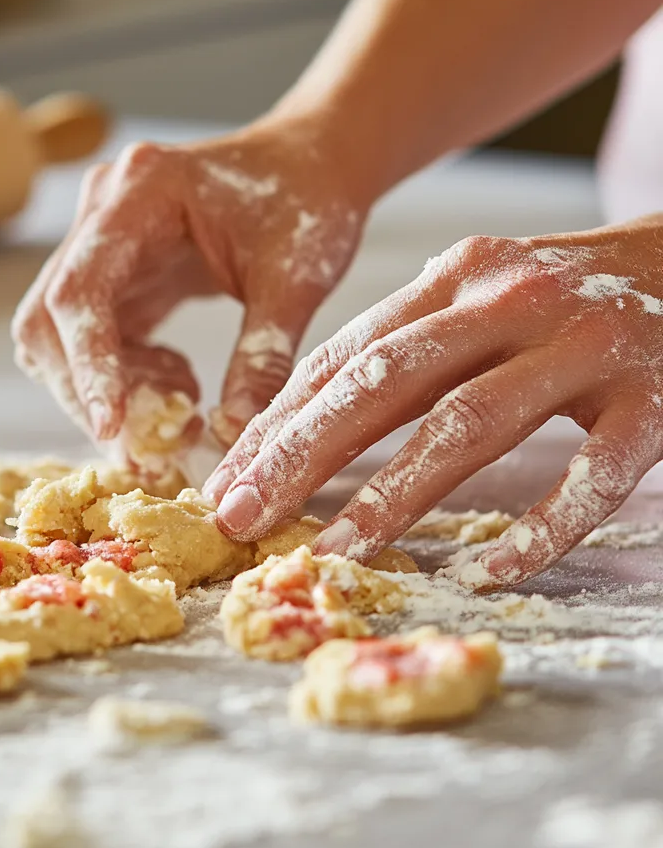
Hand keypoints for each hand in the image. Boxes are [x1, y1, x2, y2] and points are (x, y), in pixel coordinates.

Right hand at [11, 120, 363, 448]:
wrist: (312, 165)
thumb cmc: (308, 201)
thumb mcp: (295, 279)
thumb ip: (264, 355)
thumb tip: (235, 434)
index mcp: (140, 193)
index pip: (80, 291)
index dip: (88, 365)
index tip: (112, 427)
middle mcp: (102, 213)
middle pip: (48, 322)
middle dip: (87, 393)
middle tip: (146, 449)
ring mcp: (101, 244)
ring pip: (58, 340)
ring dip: (103, 393)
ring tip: (178, 412)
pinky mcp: (113, 274)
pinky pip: (92, 342)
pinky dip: (123, 380)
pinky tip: (178, 382)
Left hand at [205, 215, 662, 589]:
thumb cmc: (573, 297)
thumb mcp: (482, 295)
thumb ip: (409, 342)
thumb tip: (308, 415)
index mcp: (457, 276)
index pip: (345, 355)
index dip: (280, 420)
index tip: (228, 477)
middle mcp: (510, 300)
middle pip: (383, 383)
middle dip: (302, 455)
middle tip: (243, 516)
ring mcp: (584, 344)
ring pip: (469, 424)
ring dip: (393, 495)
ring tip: (332, 551)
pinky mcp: (654, 396)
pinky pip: (593, 471)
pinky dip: (543, 525)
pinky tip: (491, 572)